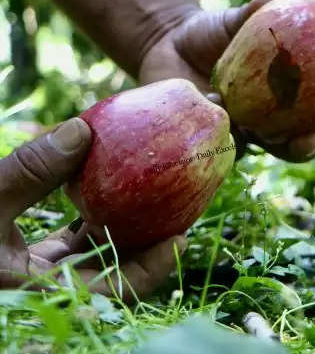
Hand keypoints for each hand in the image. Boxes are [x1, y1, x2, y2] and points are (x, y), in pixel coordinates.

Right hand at [0, 118, 186, 302]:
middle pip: (113, 270)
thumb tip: (83, 128)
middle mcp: (44, 286)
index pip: (114, 289)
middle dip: (147, 242)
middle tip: (179, 207)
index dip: (155, 268)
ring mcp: (36, 272)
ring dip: (122, 226)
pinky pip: (73, 241)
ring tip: (153, 193)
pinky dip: (93, 217)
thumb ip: (29, 170)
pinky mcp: (26, 257)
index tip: (183, 237)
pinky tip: (106, 189)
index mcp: (39, 288)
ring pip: (94, 254)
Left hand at [138, 0, 314, 162]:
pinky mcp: (217, 138)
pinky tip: (225, 114)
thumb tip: (266, 0)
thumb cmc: (213, 32)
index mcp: (292, 94)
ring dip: (284, 148)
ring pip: (271, 150)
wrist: (168, 46)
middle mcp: (274, 120)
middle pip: (304, 141)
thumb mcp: (234, 20)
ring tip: (285, 138)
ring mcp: (245, 132)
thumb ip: (252, 14)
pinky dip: (232, 133)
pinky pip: (229, 144)